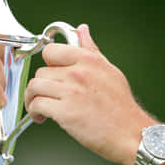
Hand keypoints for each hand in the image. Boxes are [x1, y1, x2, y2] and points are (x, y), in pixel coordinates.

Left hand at [24, 24, 154, 164]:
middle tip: (48, 96)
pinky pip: (37, 105)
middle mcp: (79, 73)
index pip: (52, 51)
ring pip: (35, 87)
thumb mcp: (110, 71)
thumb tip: (82, 30)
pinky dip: (34, 112)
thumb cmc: (122, 107)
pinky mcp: (66, 112)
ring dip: (33, 99)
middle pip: (41, 71)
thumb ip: (91, 50)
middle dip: (42, 85)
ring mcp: (71, 92)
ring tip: (40, 107)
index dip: (48, 64)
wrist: (131, 133)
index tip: (50, 74)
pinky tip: (42, 117)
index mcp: (89, 60)